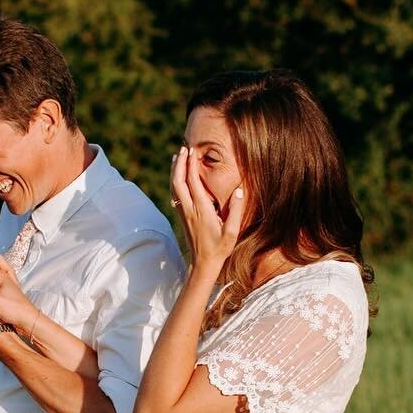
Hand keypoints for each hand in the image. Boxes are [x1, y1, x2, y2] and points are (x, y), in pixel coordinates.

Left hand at [170, 147, 244, 272]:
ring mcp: (183, 212)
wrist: (203, 264)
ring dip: (174, 171)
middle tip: (184, 148)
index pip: (192, 182)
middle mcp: (189, 209)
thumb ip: (235, 211)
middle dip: (179, 163)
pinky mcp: (182, 216)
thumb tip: (238, 190)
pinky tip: (177, 176)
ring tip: (177, 157)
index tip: (192, 151)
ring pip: (174, 187)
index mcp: (201, 209)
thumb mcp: (232, 232)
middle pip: (178, 181)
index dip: (191, 165)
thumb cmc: (220, 248)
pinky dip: (174, 181)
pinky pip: (175, 194)